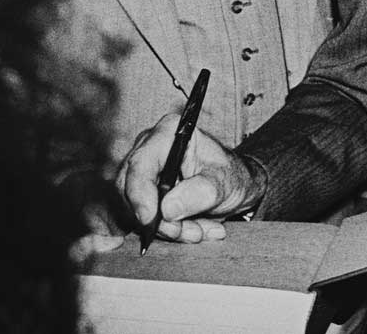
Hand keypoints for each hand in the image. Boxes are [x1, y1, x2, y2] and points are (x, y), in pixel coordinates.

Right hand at [115, 113, 266, 243]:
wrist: (234, 189)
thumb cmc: (231, 177)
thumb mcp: (224, 183)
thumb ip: (200, 193)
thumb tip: (167, 209)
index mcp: (168, 134)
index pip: (141, 164)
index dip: (140, 195)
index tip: (151, 220)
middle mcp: (148, 150)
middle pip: (132, 191)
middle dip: (161, 220)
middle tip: (192, 233)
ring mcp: (143, 173)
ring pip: (136, 211)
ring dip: (170, 229)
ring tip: (201, 231)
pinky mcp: (142, 195)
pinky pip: (143, 221)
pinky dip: (169, 232)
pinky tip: (194, 230)